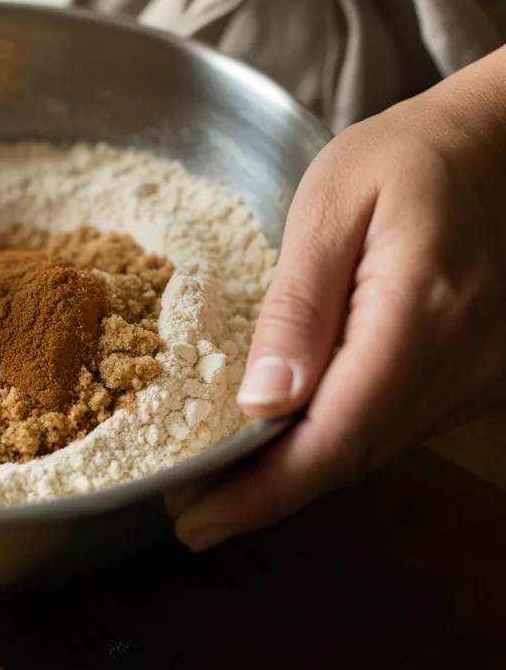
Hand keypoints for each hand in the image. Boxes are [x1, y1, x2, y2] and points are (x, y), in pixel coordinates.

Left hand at [172, 49, 505, 549]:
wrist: (495, 149)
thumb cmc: (404, 159)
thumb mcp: (331, 205)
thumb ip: (299, 304)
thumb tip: (262, 400)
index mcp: (420, 312)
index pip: (336, 433)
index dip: (264, 490)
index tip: (199, 520)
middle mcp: (462, 360)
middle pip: (354, 454)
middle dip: (268, 493)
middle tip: (195, 510)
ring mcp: (479, 374)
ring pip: (376, 447)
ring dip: (300, 472)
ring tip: (225, 480)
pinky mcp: (477, 372)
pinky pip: (397, 423)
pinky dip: (338, 439)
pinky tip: (290, 436)